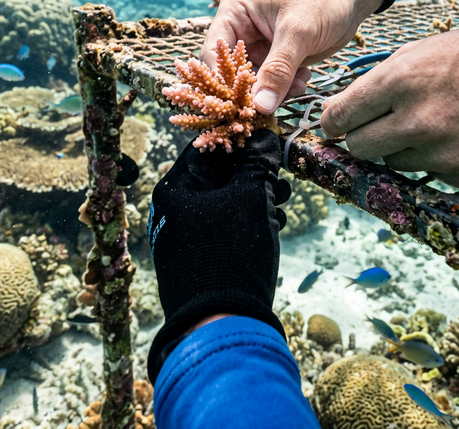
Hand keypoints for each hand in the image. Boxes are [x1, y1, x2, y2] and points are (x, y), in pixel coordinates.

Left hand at [147, 129, 291, 380]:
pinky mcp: (202, 257)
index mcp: (175, 189)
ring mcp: (187, 235)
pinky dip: (250, 220)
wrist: (221, 323)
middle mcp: (175, 210)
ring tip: (283, 199)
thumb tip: (264, 134)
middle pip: (219, 175)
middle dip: (254, 172)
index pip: (208, 148)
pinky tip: (274, 223)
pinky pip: (227, 226)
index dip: (241, 140)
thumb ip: (257, 161)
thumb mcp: (251, 197)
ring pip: (227, 201)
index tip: (268, 140)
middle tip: (280, 174)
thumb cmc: (231, 250)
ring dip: (258, 196)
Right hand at [200, 0, 386, 113]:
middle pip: (231, 72)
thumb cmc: (322, 0)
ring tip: (297, 84)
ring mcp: (258, 47)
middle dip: (252, 90)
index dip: (223, 81)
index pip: (215, 54)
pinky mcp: (275, 59)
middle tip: (269, 104)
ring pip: (253, 83)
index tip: (239, 104)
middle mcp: (241, 31)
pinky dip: (285, 88)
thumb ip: (278, 70)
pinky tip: (303, 80)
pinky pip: (271, 84)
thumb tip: (260, 106)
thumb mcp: (298, 33)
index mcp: (235, 13)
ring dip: (274, 90)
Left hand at [321, 12, 458, 190]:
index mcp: (402, 81)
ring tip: (436, 123)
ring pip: (395, 164)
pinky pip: (431, 175)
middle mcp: (418, 122)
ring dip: (403, 148)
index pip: (341, 118)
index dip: (332, 123)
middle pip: (360, 148)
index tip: (334, 127)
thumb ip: (378, 83)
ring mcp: (444, 154)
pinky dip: (438, 160)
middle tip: (378, 127)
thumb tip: (340, 112)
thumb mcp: (424, 50)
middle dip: (362, 138)